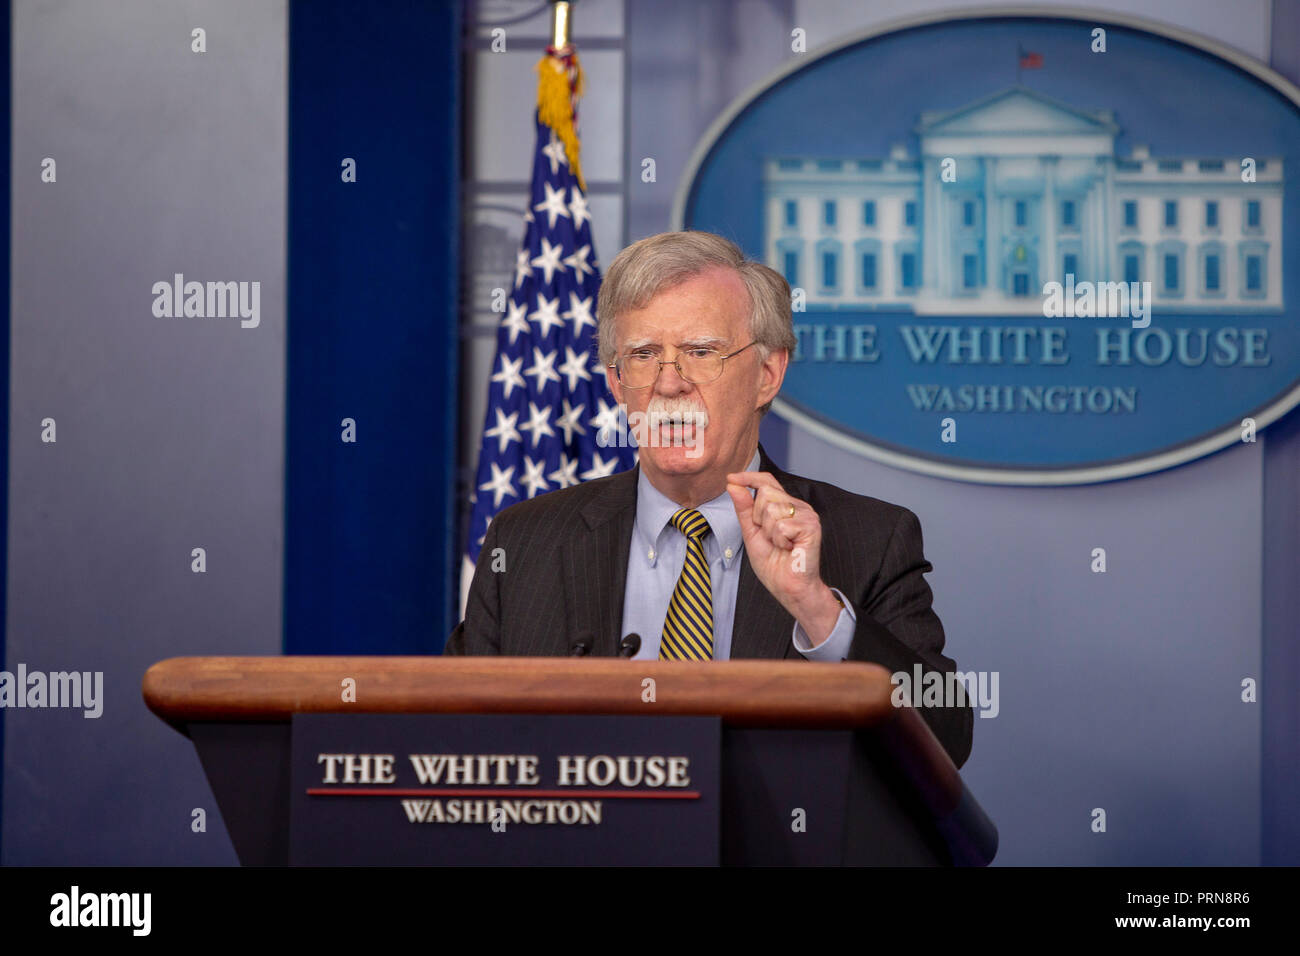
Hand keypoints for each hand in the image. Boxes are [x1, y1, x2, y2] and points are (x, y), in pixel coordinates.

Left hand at [726, 471, 842, 644]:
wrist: (789, 587)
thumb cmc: (774, 564)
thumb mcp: (751, 533)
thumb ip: (743, 509)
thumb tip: (733, 485)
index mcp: (784, 506)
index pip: (767, 481)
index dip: (749, 477)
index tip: (731, 478)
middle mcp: (797, 506)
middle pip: (765, 493)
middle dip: (758, 518)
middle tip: (770, 538)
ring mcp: (806, 514)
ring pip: (771, 509)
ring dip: (769, 532)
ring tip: (780, 545)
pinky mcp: (811, 525)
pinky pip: (782, 525)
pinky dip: (779, 541)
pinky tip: (789, 549)